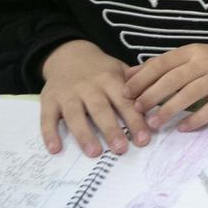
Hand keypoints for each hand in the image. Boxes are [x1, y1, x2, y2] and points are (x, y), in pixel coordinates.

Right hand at [39, 40, 142, 156]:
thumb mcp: (119, 70)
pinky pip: (47, 118)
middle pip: (100, 109)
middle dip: (111, 129)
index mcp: (109, 79)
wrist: (68, 54)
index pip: (124, 101)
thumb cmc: (100, 69)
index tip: (144, 139)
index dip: (134, 120)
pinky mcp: (48, 100)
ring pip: (74, 115)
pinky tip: (55, 149)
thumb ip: (137, 86)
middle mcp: (88, 86)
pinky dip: (49, 134)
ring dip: (84, 134)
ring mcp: (67, 94)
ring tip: (94, 153)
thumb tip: (160, 103)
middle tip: (121, 149)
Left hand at [122, 42, 207, 132]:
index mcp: (192, 51)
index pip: (162, 63)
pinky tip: (184, 127)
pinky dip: (197, 118)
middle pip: (174, 78)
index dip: (143, 78)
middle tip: (137, 111)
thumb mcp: (192, 56)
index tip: (126, 93)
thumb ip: (162, 65)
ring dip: (170, 109)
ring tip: (155, 123)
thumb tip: (128, 75)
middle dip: (153, 95)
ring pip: (191, 93)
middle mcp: (205, 62)